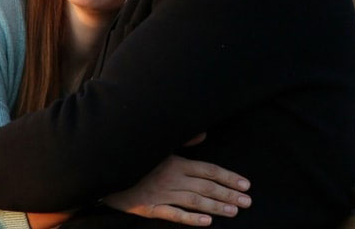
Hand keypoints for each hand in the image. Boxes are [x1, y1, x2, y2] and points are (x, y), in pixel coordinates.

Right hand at [104, 136, 251, 226]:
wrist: (105, 167)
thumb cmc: (135, 156)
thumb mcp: (159, 144)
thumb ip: (183, 139)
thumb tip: (204, 134)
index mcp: (176, 162)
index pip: (209, 170)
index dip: (229, 177)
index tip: (246, 184)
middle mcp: (172, 178)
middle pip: (206, 186)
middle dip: (229, 194)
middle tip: (248, 202)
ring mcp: (162, 194)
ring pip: (195, 201)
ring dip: (216, 206)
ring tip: (234, 211)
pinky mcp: (150, 208)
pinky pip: (174, 214)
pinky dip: (191, 219)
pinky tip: (207, 223)